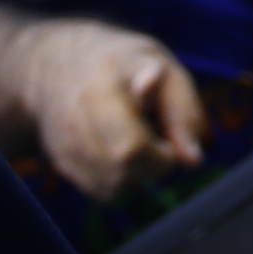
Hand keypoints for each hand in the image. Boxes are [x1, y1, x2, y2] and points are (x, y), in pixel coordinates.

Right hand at [15, 17, 212, 199]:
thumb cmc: (122, 63)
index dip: (161, 156)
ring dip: (139, 173)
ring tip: (137, 137)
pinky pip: (101, 190)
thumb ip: (182, 111)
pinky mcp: (61, 165)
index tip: (170, 140)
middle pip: (122, 173)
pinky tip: (120, 149)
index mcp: (100, 92)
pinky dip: (122, 178)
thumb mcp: (163, 67)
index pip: (131, 149)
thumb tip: (192, 161)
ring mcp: (63, 148)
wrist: (60, 65)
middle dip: (153, 165)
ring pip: (114, 188)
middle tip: (157, 136)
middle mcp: (74, 124)